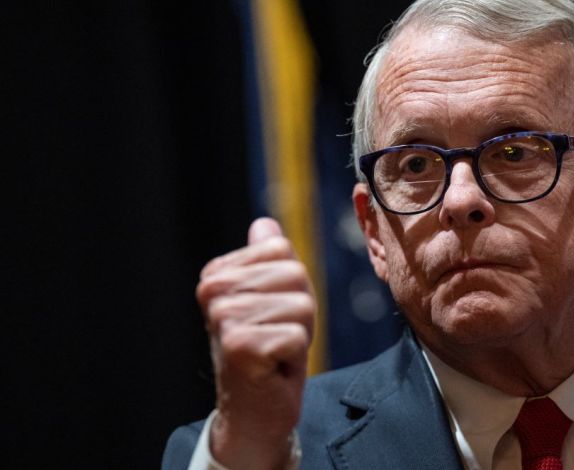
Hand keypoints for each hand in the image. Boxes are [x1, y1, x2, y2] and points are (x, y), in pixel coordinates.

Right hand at [197, 217, 314, 469]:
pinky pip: (299, 335)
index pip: (282, 250)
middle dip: (299, 309)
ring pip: (301, 304)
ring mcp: (224, 318)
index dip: (292, 284)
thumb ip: (268, 260)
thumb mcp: (272, 296)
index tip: (274, 312)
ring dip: (299, 333)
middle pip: (295, 274)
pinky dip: (296, 355)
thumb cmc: (268, 349)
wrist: (255, 408)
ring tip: (275, 350)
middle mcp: (213, 291)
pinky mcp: (240, 346)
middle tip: (277, 335)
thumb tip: (264, 224)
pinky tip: (274, 367)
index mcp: (217, 273)